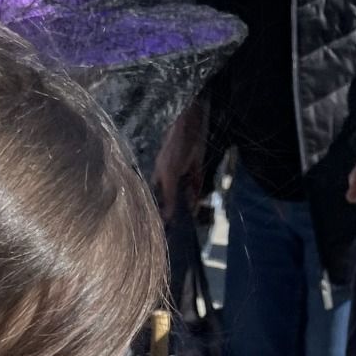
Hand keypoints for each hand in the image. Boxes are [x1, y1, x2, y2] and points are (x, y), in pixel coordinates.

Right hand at [154, 98, 205, 220]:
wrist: (191, 125)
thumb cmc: (175, 148)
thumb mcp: (170, 174)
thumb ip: (169, 196)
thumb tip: (167, 218)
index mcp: (160, 177)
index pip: (158, 198)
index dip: (161, 210)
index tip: (163, 227)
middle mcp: (171, 177)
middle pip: (173, 198)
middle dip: (176, 211)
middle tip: (179, 229)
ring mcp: (184, 174)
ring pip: (185, 193)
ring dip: (188, 205)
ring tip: (190, 220)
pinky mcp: (196, 170)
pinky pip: (196, 186)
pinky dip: (197, 195)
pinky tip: (197, 205)